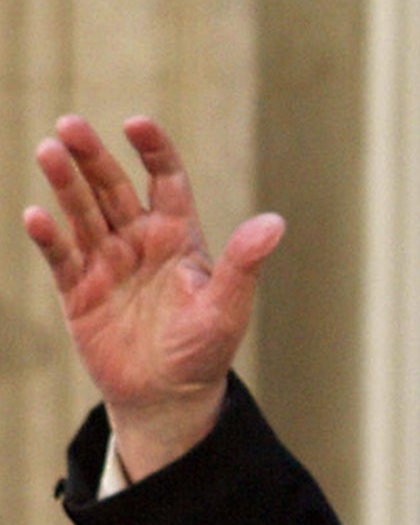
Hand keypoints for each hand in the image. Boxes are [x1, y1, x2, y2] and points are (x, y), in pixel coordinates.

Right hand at [23, 114, 284, 478]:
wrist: (169, 400)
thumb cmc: (203, 353)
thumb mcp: (227, 310)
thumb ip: (243, 265)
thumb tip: (276, 223)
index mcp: (176, 236)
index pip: (165, 179)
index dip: (153, 150)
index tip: (136, 124)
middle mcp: (138, 241)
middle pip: (112, 186)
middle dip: (91, 156)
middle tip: (69, 126)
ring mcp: (105, 263)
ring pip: (82, 212)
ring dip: (65, 183)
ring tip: (49, 152)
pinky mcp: (79, 291)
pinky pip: (61, 257)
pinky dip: (49, 237)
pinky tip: (38, 217)